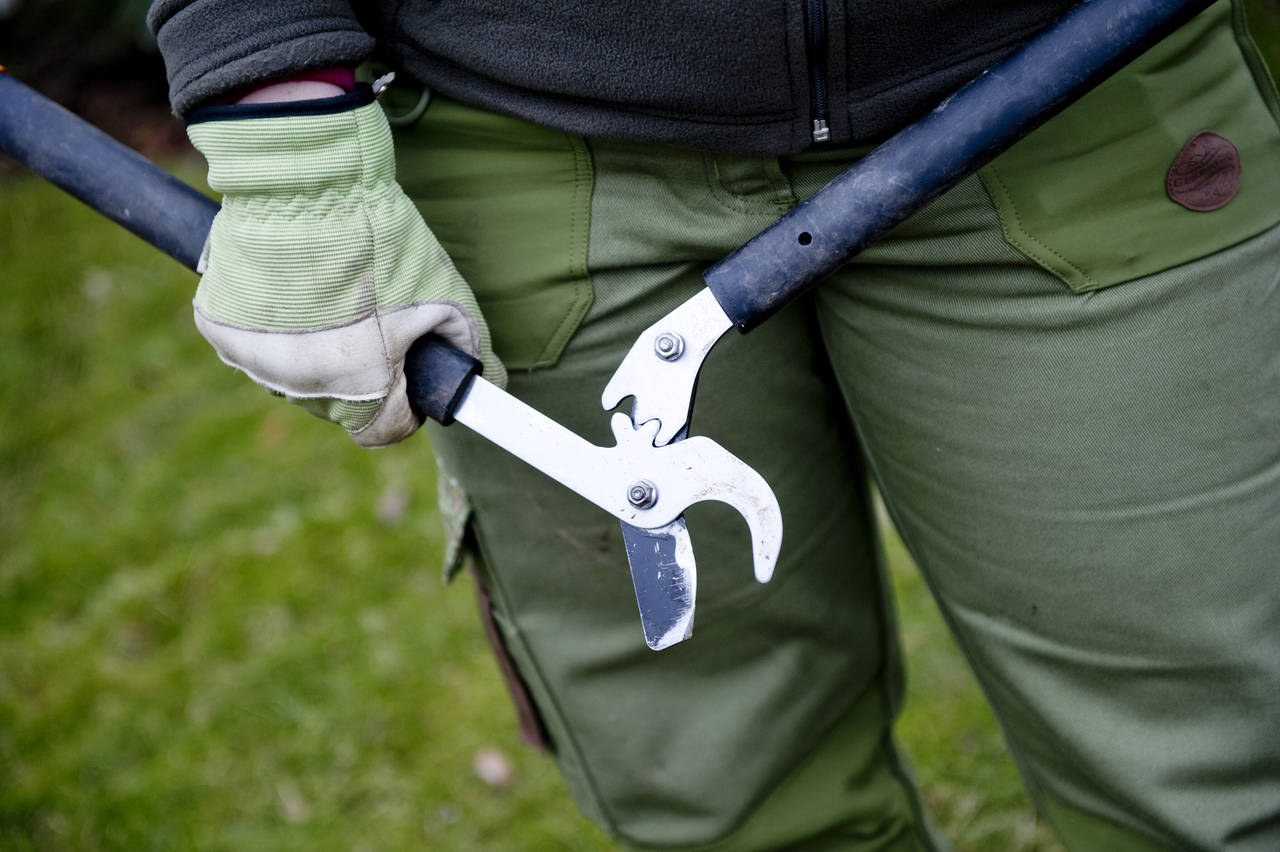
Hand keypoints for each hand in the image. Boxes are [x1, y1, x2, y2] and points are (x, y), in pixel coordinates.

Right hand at [186, 81, 505, 447]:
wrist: (305, 183)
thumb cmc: (382, 242)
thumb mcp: (446, 297)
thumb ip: (469, 350)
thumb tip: (488, 381)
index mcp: (358, 394)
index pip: (385, 429)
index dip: (403, 402)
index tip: (405, 368)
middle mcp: (299, 390)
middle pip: (339, 403)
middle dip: (360, 370)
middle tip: (369, 315)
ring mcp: (251, 361)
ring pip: (294, 375)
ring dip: (312, 349)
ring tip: (329, 293)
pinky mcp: (216, 328)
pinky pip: (253, 344)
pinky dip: (271, 324)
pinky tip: (289, 285)